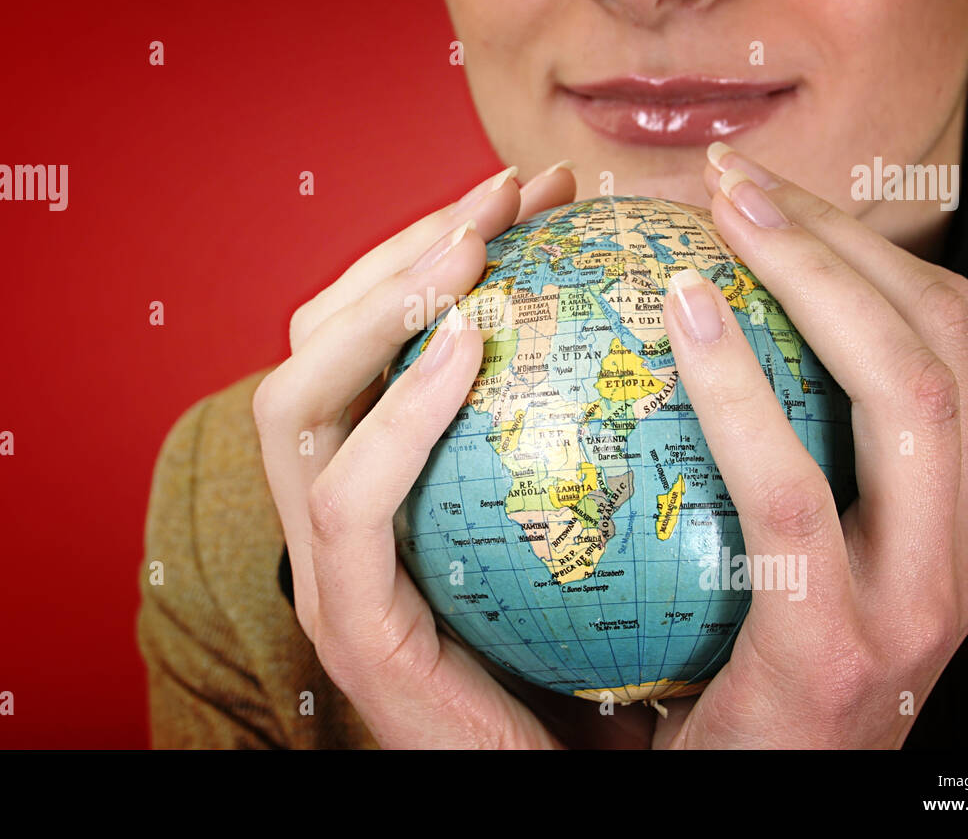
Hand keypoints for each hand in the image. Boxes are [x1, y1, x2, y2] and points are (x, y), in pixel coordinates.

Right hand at [253, 160, 634, 747]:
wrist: (574, 787)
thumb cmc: (599, 652)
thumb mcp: (590, 511)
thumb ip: (586, 421)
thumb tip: (674, 299)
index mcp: (378, 476)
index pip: (359, 332)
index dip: (427, 244)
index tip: (527, 188)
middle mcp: (331, 514)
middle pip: (309, 343)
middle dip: (400, 248)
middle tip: (507, 190)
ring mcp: (329, 571)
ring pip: (293, 403)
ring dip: (380, 306)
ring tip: (475, 244)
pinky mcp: (353, 630)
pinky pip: (353, 503)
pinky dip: (400, 412)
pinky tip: (474, 343)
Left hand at [650, 143, 967, 747]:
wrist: (757, 797)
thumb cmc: (749, 659)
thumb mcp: (788, 544)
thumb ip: (778, 445)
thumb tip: (687, 311)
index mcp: (959, 505)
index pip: (938, 333)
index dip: (856, 244)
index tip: (758, 191)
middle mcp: (966, 542)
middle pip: (935, 339)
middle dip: (837, 238)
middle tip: (728, 180)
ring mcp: (918, 600)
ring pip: (901, 392)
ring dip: (811, 279)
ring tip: (711, 220)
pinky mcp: (837, 648)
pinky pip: (792, 491)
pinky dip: (743, 389)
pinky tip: (681, 318)